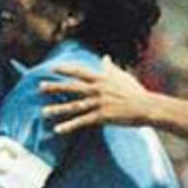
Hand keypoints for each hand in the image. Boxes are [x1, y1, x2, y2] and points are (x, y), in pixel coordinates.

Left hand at [39, 56, 153, 132]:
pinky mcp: (101, 117)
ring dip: (57, 109)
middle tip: (40, 86)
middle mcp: (97, 89)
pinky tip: (58, 130)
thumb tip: (104, 57)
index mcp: (101, 79)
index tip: (53, 68)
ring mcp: (98, 103)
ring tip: (43, 112)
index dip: (66, 69)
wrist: (147, 107)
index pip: (79, 71)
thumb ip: (110, 68)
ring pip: (73, 106)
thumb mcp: (122, 77)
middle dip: (54, 87)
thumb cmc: (136, 92)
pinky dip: (69, 126)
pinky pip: (82, 122)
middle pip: (71, 87)